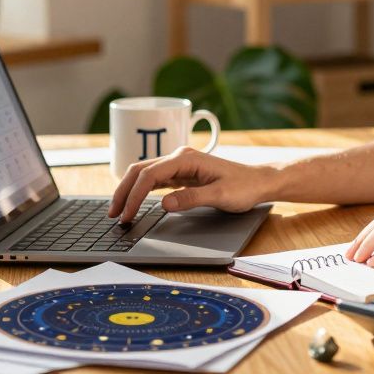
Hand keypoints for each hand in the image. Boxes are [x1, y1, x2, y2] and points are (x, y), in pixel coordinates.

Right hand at [107, 147, 273, 221]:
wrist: (259, 181)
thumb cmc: (244, 186)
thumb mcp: (220, 195)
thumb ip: (192, 198)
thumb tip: (164, 204)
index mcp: (186, 159)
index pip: (150, 175)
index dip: (135, 195)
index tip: (128, 214)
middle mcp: (180, 158)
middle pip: (140, 171)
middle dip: (124, 191)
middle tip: (114, 214)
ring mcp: (179, 166)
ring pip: (144, 175)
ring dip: (130, 191)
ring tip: (119, 211)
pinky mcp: (181, 175)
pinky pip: (154, 181)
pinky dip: (141, 192)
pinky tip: (135, 203)